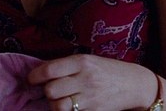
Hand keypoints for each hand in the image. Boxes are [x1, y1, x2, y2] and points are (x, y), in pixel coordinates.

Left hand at [27, 54, 154, 110]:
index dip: (34, 76)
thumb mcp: (87, 60)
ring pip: (58, 106)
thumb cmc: (107, 70)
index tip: (32, 79)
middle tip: (49, 89)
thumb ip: (65, 65)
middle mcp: (85, 79)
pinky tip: (70, 106)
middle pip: (51, 90)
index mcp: (81, 62)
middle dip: (46, 91)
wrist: (134, 84)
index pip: (49, 70)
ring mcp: (90, 97)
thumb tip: (40, 70)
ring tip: (59, 99)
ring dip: (54, 104)